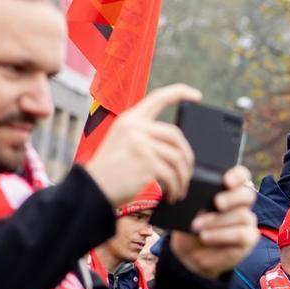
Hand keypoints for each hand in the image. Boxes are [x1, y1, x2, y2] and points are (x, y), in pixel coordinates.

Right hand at [84, 84, 200, 206]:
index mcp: (129, 119)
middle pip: (176, 135)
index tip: (196, 95)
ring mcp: (141, 143)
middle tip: (187, 173)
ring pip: (177, 157)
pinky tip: (172, 195)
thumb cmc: (110, 172)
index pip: (158, 97)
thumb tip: (176, 147)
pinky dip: (176, 188)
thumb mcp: (123, 143)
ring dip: (182, 177)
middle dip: (187, 157)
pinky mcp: (147, 161)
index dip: (179, 92)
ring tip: (180, 190)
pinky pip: (172, 175)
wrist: (93, 189)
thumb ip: (144, 137)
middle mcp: (135, 127)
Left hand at [169, 166, 258, 278]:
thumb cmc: (189, 228)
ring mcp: (247, 221)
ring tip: (197, 227)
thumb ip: (196, 202)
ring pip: (242, 216)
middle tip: (217, 203)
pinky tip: (205, 237)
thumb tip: (199, 197)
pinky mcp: (249, 238)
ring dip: (218, 221)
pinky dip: (222, 235)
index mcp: (228, 191)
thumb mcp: (187, 213)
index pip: (241, 176)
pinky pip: (242, 234)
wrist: (190, 254)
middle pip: (247, 194)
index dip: (237, 176)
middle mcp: (241, 204)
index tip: (226, 181)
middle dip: (232, 197)